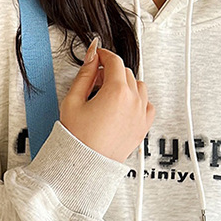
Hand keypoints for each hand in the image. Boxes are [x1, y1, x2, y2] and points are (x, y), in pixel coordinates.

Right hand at [59, 42, 154, 163]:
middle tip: (96, 81)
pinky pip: (147, 104)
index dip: (103, 55)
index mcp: (116, 91)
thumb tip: (92, 56)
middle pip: (125, 72)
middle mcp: (133, 100)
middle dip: (111, 72)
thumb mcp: (73, 101)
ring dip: (125, 85)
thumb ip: (84, 74)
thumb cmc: (77, 139)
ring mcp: (140, 113)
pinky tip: (123, 107)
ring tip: (108, 96)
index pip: (114, 61)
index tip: (97, 57)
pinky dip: (137, 100)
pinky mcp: (143, 126)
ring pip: (138, 86)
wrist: (86, 165)